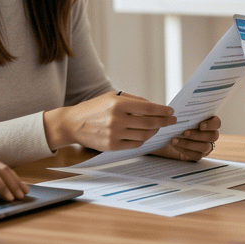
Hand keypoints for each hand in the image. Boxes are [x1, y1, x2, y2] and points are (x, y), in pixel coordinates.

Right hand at [44, 91, 176, 152]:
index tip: (171, 111)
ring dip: (155, 131)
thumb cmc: (94, 108)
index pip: (148, 108)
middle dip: (164, 122)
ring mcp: (114, 134)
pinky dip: (143, 139)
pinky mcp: (112, 146)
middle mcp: (117, 120)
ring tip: (158, 127)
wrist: (72, 124)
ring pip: (144, 135)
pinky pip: (135, 144)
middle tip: (172, 120)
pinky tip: (145, 134)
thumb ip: (133, 100)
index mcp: (118, 104)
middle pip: (149, 123)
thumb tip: (155, 106)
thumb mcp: (112, 96)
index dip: (162, 111)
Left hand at [153, 116, 222, 161]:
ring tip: (175, 140)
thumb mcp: (182, 115)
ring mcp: (206, 146)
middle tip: (185, 132)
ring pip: (204, 147)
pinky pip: (195, 155)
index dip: (211, 125)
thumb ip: (185, 112)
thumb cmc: (179, 122)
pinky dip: (184, 150)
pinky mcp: (198, 155)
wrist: (171, 135)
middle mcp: (211, 135)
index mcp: (210, 122)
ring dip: (189, 143)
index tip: (200, 125)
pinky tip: (175, 145)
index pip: (217, 123)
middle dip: (197, 135)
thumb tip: (178, 110)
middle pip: (212, 136)